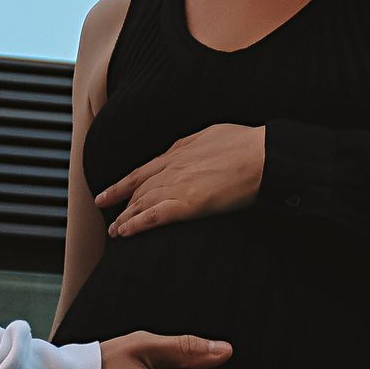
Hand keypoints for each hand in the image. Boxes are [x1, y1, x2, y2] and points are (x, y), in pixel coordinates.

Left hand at [97, 124, 264, 237]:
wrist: (262, 155)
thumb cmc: (246, 144)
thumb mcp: (210, 135)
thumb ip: (193, 145)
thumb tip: (186, 149)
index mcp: (178, 152)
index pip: (142, 172)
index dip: (122, 185)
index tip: (107, 194)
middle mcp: (172, 168)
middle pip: (138, 189)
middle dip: (121, 205)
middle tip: (109, 219)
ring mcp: (178, 185)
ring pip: (141, 203)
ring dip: (124, 219)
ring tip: (114, 232)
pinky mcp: (187, 204)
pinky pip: (154, 216)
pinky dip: (136, 224)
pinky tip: (124, 233)